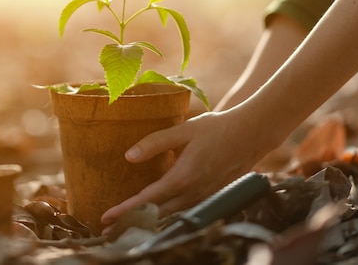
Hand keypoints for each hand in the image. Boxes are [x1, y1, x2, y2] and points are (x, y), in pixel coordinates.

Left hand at [100, 110, 268, 231]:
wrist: (251, 134)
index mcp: (182, 176)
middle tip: (107, 229)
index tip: (106, 217)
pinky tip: (157, 213)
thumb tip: (129, 156)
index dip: (125, 210)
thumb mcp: (183, 130)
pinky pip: (184, 211)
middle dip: (131, 222)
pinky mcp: (210, 196)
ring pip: (171, 215)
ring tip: (127, 224)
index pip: (147, 199)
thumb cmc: (217, 128)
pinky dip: (167, 215)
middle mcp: (192, 192)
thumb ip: (155, 142)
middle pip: (157, 214)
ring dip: (148, 221)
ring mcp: (203, 196)